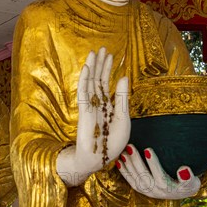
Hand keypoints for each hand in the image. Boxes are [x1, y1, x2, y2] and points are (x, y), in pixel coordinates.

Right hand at [57, 47, 130, 185]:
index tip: (111, 56)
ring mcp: (90, 106)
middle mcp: (97, 103)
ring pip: (90, 82)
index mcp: (107, 106)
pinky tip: (87, 67)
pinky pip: (84, 91)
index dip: (108, 70)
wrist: (98, 158)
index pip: (106, 83)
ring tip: (95, 52)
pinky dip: (85, 79)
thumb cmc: (112, 143)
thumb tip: (123, 77)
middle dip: (100, 64)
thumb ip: (121, 98)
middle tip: (102, 48)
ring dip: (93, 67)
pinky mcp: (84, 110)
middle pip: (98, 79)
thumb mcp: (123, 119)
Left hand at [117, 145, 200, 199]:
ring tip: (123, 151)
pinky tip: (119, 161)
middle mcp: (155, 191)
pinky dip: (123, 171)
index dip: (153, 162)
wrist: (180, 193)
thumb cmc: (187, 184)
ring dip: (128, 164)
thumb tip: (184, 169)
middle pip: (144, 175)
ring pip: (135, 177)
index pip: (159, 174)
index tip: (148, 149)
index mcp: (168, 188)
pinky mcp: (140, 189)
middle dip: (136, 160)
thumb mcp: (192, 182)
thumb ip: (188, 178)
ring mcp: (146, 191)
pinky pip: (130, 180)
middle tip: (130, 146)